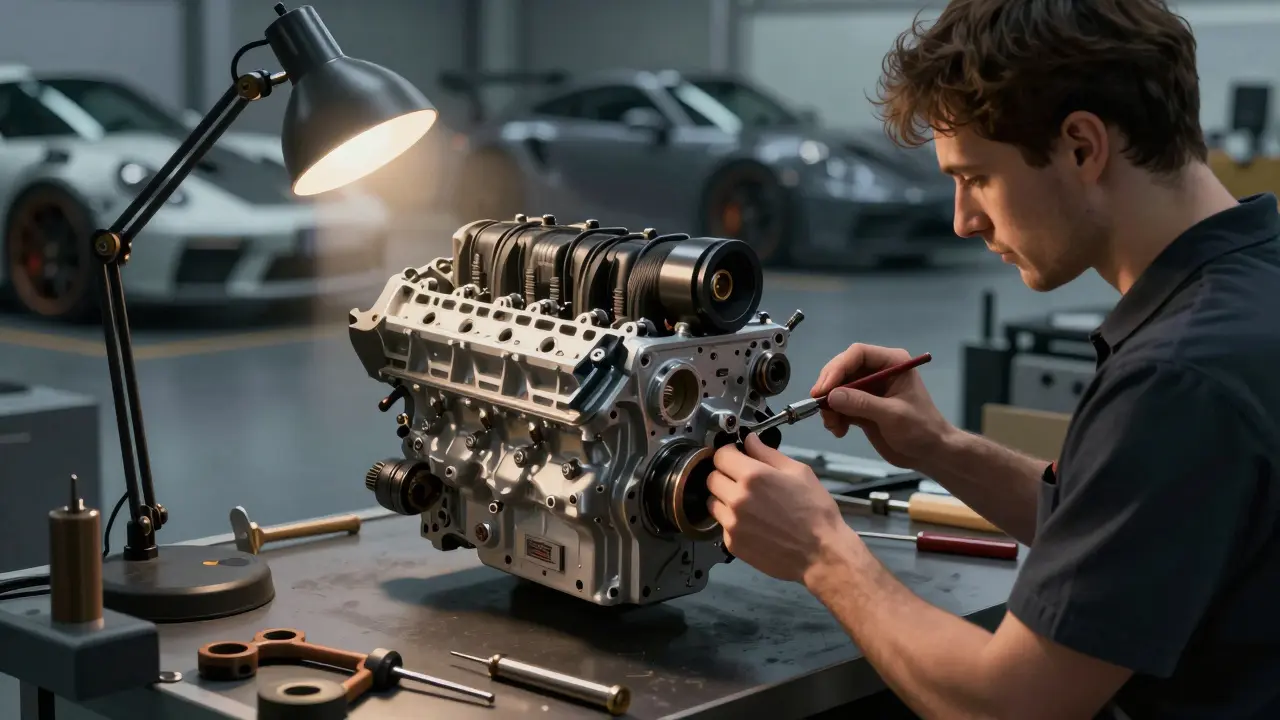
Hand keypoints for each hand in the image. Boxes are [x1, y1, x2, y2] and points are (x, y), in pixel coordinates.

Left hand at [706, 433, 855, 583]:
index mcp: (753, 476)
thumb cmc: (815, 511)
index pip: (720, 455)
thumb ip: (768, 454)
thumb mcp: (799, 473)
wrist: (820, 553)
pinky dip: (732, 521)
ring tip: (747, 503)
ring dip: (724, 498)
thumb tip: (750, 440)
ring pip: (713, 502)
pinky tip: (753, 523)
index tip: (736, 456)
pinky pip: (722, 524)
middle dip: (725, 474)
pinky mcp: (732, 543)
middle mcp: (737, 499)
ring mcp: (732, 523)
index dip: (728, 453)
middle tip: (742, 480)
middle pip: (712, 478)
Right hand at [811, 343, 953, 469]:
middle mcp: (878, 372)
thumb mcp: (893, 415)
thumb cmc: (921, 429)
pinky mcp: (861, 407)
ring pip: (837, 388)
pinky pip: (839, 405)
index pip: (858, 354)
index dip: (838, 368)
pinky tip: (839, 431)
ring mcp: (868, 389)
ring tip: (833, 425)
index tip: (824, 389)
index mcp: (892, 363)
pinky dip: (834, 417)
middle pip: (843, 369)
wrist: (930, 453)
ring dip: (829, 406)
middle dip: (829, 388)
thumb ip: (862, 404)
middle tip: (819, 405)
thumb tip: (832, 396)